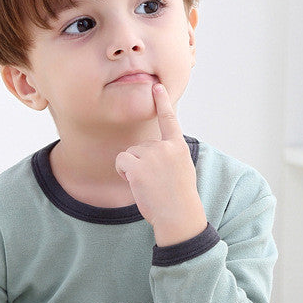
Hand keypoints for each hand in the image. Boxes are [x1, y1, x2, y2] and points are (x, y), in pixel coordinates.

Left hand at [115, 84, 206, 246]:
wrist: (178, 216)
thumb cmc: (179, 199)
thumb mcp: (182, 170)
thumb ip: (170, 156)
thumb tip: (153, 154)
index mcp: (179, 147)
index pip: (169, 120)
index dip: (162, 102)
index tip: (157, 87)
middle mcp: (166, 147)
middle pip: (140, 147)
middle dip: (141, 163)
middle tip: (155, 183)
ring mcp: (152, 156)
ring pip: (129, 154)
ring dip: (132, 169)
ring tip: (148, 185)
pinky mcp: (138, 167)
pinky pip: (121, 161)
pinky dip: (123, 172)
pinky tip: (136, 183)